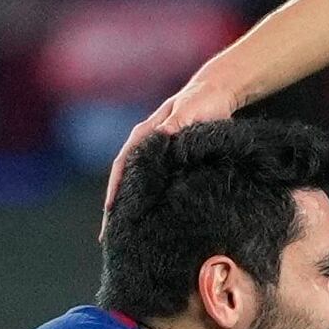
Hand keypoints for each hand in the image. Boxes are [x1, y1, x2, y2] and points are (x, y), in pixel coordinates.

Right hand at [103, 60, 257, 221]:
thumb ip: (174, 124)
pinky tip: (149, 217)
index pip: (122, 165)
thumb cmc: (203, 101)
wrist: (218, 92)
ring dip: (129, 206)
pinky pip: (153, 183)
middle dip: (115, 206)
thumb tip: (161, 137)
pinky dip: (147, 200)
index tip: (110, 212)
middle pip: (124, 179)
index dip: (115, 189)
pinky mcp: (169, 160)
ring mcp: (156, 154)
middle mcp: (145, 146)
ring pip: (137, 183)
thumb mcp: (188, 111)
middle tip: (109, 236)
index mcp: (145, 135)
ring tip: (125, 234)